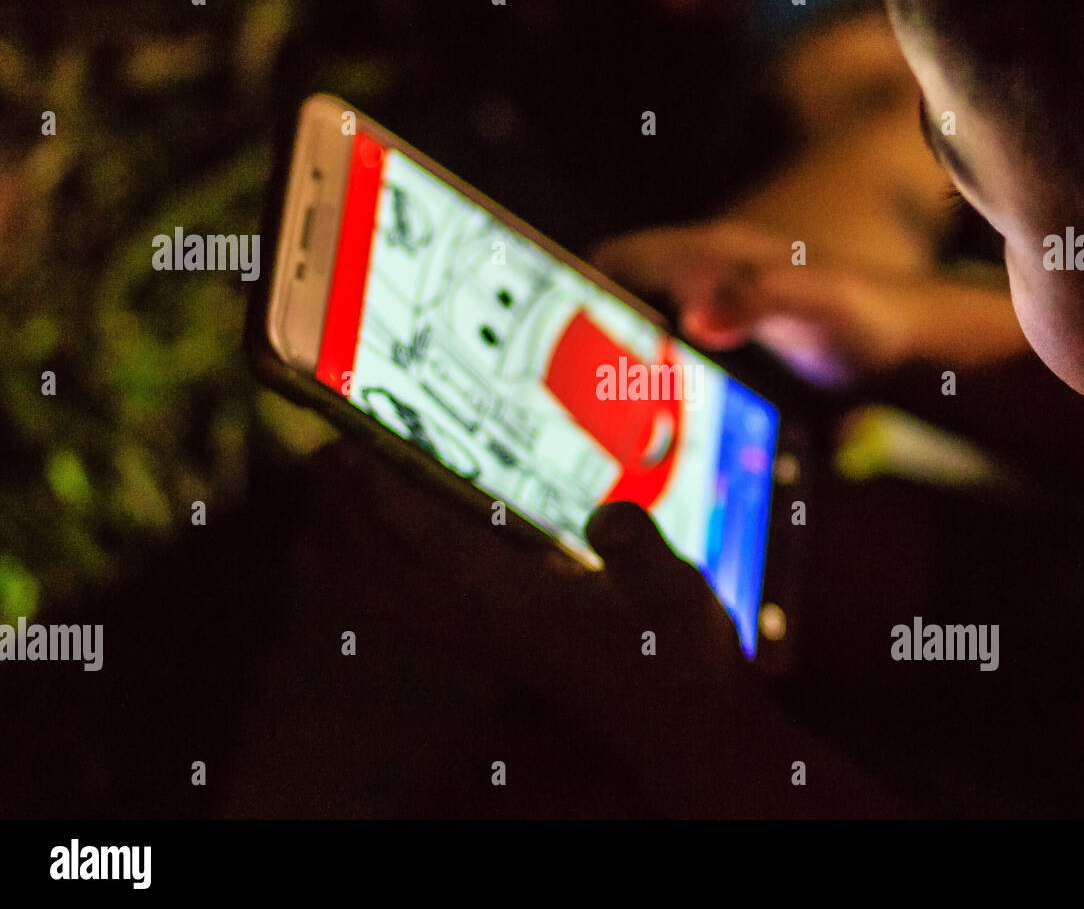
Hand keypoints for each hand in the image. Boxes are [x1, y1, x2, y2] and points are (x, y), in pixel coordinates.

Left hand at [295, 441, 905, 815]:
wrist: (682, 726)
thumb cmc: (681, 658)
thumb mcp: (678, 597)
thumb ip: (645, 557)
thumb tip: (611, 516)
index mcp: (516, 603)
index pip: (432, 540)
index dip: (385, 494)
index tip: (346, 448)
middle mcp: (488, 625)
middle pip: (394, 573)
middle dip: (352, 520)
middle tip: (319, 466)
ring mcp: (491, 643)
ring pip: (400, 606)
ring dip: (354, 568)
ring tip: (309, 543)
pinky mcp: (503, 650)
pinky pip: (422, 622)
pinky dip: (387, 599)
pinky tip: (388, 586)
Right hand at [591, 219, 1025, 384]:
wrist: (908, 331)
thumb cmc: (867, 313)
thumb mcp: (818, 305)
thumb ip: (761, 300)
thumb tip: (694, 314)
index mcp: (716, 254)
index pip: (625, 259)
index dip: (578, 281)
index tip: (538, 321)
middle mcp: (707, 269)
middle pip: (623, 287)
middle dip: (584, 320)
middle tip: (549, 375)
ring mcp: (715, 297)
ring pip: (644, 314)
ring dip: (614, 346)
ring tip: (577, 397)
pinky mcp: (728, 326)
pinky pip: (671, 338)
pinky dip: (650, 363)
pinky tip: (641, 404)